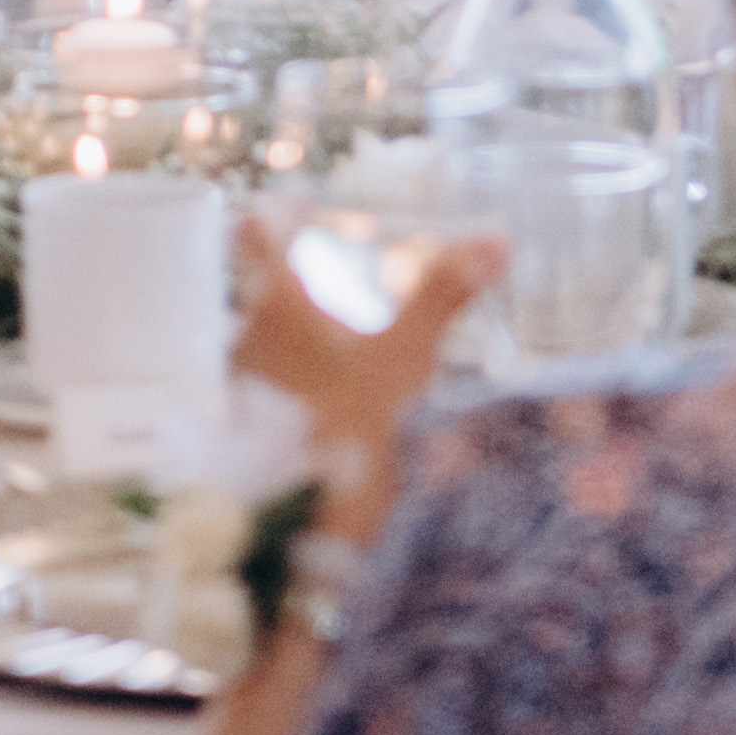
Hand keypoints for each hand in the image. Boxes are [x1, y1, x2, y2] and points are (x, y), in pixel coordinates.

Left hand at [229, 224, 499, 537]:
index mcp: (278, 304)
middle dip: (300, 276)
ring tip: (345, 340)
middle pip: (261, 286)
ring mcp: (239, 389)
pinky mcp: (244, 434)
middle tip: (342, 274)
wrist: (294, 532)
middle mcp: (245, 337)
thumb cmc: (345, 429)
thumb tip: (495, 235)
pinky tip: (332, 403)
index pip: (259, 231)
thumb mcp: (405, 359)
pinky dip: (297, 379)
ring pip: (264, 338)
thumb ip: (443, 295)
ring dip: (298, 333)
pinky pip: (268, 386)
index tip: (309, 203)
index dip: (281, 210)